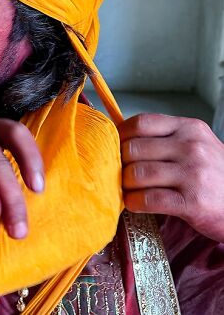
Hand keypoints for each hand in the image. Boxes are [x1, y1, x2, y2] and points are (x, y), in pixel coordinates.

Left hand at [119, 113, 223, 242]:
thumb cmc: (214, 174)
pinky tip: (135, 204)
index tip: (114, 148)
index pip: (141, 123)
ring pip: (137, 174)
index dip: (120, 136)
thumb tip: (117, 137)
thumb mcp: (195, 145)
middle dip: (120, 163)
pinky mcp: (193, 202)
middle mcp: (192, 147)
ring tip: (128, 190)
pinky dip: (134, 203)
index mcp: (189, 128)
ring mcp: (194, 174)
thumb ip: (163, 139)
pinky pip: (148, 199)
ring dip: (125, 185)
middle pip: (133, 149)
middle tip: (119, 174)